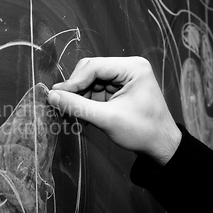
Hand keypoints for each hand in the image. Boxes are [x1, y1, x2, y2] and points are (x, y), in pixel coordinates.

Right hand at [47, 56, 181, 165]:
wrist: (161, 146)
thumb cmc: (142, 132)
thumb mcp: (107, 119)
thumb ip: (78, 106)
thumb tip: (51, 96)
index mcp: (132, 67)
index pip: (93, 66)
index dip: (73, 81)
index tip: (56, 96)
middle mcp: (128, 67)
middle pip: (89, 70)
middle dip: (76, 89)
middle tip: (63, 106)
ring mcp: (122, 77)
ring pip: (89, 80)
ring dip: (79, 96)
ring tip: (73, 114)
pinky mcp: (118, 88)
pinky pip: (94, 89)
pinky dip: (85, 101)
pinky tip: (82, 114)